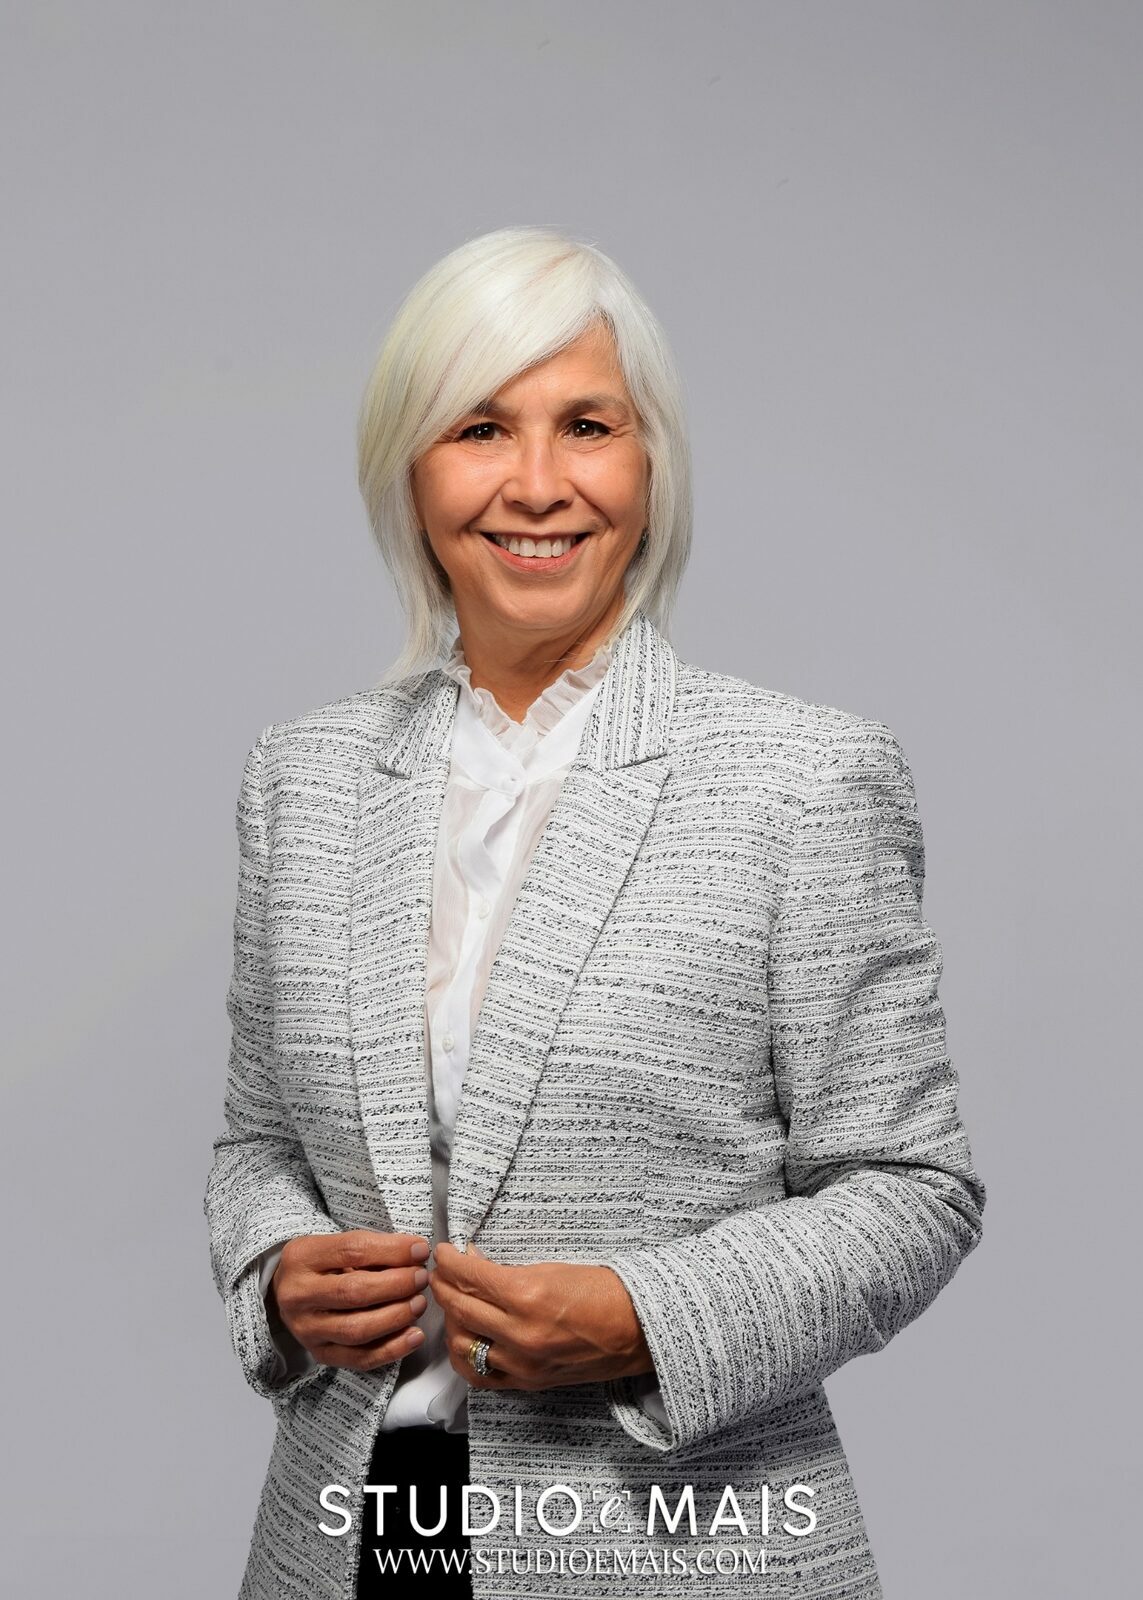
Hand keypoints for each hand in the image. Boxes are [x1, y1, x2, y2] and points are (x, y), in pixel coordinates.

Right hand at [269, 1230, 430, 1371]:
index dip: (392, 1250)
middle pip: (354, 1292)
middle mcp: (298, 1295)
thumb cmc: (322, 1264)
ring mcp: (306, 1329)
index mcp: (302, 1257)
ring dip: (396, 1316)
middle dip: (397, 1285)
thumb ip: (371, 1248)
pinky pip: (359, 1359)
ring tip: (419, 1303)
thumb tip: (415, 1253)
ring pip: (357, 1329)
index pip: (353, 1250)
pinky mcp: (319, 1354)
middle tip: (421, 1278)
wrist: (287, 1291)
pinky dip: (392, 1349)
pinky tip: (414, 1335)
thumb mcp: (335, 1245)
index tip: (420, 1250)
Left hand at [430, 1241, 654, 1390]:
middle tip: (440, 1273)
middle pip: (460, 1308)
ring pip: (462, 1344)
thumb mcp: (552, 1268)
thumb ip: (508, 1272)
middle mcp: (520, 1333)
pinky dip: (466, 1355)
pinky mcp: (528, 1382)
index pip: (470, 1277)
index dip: (449, 1262)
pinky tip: (465, 1338)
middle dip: (443, 1286)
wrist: (638, 1329)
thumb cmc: (603, 1291)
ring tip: (455, 1303)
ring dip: (452, 1320)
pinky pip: (480, 1375)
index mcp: (528, 1296)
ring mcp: (522, 1363)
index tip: (442, 1253)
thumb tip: (473, 1263)